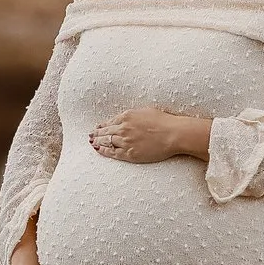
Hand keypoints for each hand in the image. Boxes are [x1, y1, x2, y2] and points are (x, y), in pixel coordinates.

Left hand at [89, 106, 208, 163]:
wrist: (173, 134)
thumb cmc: (164, 121)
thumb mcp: (146, 111)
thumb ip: (133, 115)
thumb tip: (126, 118)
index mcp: (126, 116)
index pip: (109, 122)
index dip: (101, 126)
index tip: (97, 128)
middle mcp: (123, 128)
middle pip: (105, 132)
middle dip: (96, 134)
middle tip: (90, 136)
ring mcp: (125, 141)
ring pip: (106, 142)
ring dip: (97, 142)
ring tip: (92, 143)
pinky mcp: (129, 153)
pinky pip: (113, 153)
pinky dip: (104, 151)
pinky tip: (99, 150)